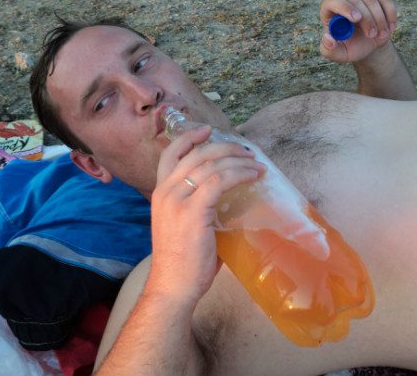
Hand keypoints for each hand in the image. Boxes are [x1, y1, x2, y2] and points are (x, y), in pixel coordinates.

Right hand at [148, 126, 265, 302]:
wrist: (173, 286)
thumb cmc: (182, 261)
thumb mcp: (183, 224)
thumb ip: (198, 206)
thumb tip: (226, 197)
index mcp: (160, 193)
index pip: (170, 154)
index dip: (190, 138)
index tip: (208, 129)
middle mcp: (165, 192)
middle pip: (196, 155)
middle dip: (224, 147)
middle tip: (245, 150)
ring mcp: (177, 200)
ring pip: (210, 165)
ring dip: (238, 160)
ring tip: (256, 164)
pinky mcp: (193, 211)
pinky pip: (220, 181)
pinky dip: (239, 174)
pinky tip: (253, 176)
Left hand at [319, 0, 397, 62]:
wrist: (368, 44)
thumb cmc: (350, 48)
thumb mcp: (339, 54)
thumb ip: (329, 50)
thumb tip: (327, 37)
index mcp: (329, 11)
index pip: (332, 1)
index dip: (345, 7)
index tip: (356, 19)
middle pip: (355, 0)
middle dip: (366, 19)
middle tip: (371, 35)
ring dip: (379, 19)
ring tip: (381, 35)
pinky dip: (390, 13)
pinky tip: (390, 27)